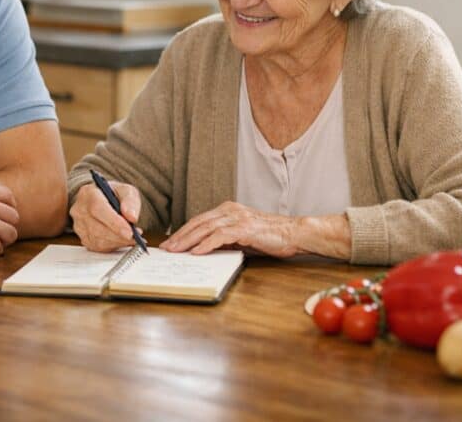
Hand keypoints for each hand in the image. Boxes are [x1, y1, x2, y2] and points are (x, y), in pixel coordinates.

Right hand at [69, 181, 141, 252]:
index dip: (114, 222)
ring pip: (98, 240)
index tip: (130, 231)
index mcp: (88, 193)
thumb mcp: (126, 190)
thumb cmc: (114, 194)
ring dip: (118, 241)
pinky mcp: (84, 238)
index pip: (98, 208)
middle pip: (97, 228)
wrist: (104, 200)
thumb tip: (131, 217)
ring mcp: (79, 225)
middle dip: (119, 235)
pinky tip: (123, 239)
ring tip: (133, 237)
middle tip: (136, 236)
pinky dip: (114, 245)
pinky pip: (99, 247)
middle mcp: (80, 210)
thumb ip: (130, 201)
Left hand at [160, 201, 301, 257]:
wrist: (295, 233)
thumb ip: (226, 239)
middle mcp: (231, 210)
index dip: (184, 231)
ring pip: (206, 228)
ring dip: (188, 240)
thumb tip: (206, 249)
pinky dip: (206, 244)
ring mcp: (238, 218)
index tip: (171, 242)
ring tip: (176, 250)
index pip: (200, 220)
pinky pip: (220, 236)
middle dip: (180, 235)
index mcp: (229, 210)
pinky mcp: (245, 228)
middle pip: (199, 222)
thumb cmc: (271, 236)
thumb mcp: (244, 236)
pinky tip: (196, 252)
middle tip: (166, 248)